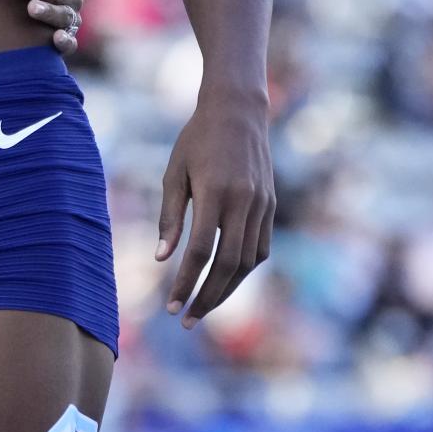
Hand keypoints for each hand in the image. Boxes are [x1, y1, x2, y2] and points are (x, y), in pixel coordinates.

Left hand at [156, 90, 273, 328]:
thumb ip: (170, 216)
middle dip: (207, 298)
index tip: (171, 306)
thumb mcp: (174, 172)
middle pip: (228, 266)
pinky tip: (226, 281)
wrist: (238, 111)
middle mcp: (243, 203)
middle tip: (185, 319)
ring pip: (248, 263)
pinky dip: (244, 270)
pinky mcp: (270, 207)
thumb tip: (162, 259)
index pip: (201, 252)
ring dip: (226, 290)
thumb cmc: (196, 140)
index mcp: (215, 193)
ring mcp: (262, 206)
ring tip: (202, 307)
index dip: (186, 283)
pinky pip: (260, 249)